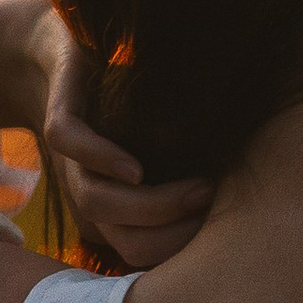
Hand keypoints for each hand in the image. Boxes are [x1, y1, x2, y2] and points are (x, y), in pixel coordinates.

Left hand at [0, 0, 214, 269]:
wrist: (55, 50)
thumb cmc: (125, 104)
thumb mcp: (162, 146)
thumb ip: (189, 176)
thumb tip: (247, 211)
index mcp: (112, 210)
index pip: (147, 251)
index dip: (187, 247)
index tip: (231, 226)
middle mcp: (90, 192)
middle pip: (126, 240)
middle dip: (176, 233)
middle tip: (219, 204)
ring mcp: (71, 159)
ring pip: (97, 202)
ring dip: (151, 204)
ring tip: (200, 189)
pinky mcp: (59, 115)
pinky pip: (70, 144)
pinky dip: (101, 157)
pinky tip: (135, 167)